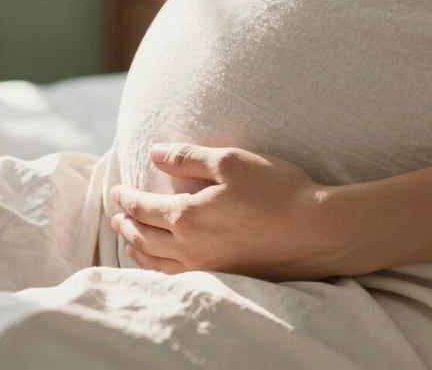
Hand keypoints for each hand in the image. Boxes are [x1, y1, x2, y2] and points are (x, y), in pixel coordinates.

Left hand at [110, 143, 342, 281]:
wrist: (316, 230)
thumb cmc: (276, 189)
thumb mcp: (231, 161)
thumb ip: (189, 157)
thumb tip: (154, 153)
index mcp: (187, 216)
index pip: (143, 208)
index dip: (126, 198)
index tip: (116, 191)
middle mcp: (190, 248)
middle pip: (145, 237)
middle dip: (128, 223)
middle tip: (117, 214)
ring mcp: (207, 268)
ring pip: (158, 262)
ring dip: (138, 248)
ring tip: (131, 240)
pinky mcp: (225, 278)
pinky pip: (177, 277)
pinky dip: (159, 268)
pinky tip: (164, 263)